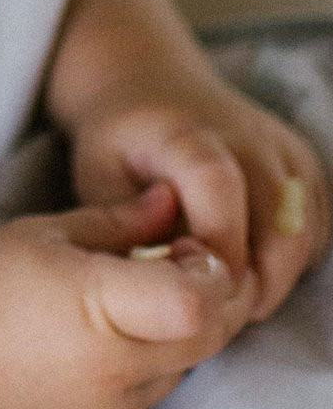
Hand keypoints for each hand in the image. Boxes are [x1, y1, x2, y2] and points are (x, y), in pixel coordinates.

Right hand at [0, 185, 258, 408]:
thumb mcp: (40, 236)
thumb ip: (117, 220)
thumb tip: (170, 199)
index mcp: (102, 307)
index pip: (206, 296)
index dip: (212, 268)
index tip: (180, 250)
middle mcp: (116, 368)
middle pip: (212, 337)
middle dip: (211, 300)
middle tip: (169, 273)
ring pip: (183, 369)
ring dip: (176, 337)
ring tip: (122, 313)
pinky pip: (144, 398)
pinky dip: (140, 370)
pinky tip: (92, 351)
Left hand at [67, 64, 330, 320]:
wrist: (150, 87)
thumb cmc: (115, 147)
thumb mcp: (96, 180)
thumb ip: (123, 226)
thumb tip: (152, 280)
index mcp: (186, 135)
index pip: (219, 187)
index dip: (217, 246)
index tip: (198, 290)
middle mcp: (248, 137)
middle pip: (281, 222)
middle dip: (253, 285)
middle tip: (214, 321)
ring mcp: (283, 149)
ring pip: (305, 232)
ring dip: (274, 280)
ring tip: (226, 306)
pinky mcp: (303, 166)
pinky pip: (316, 227)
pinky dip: (289, 264)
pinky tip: (247, 281)